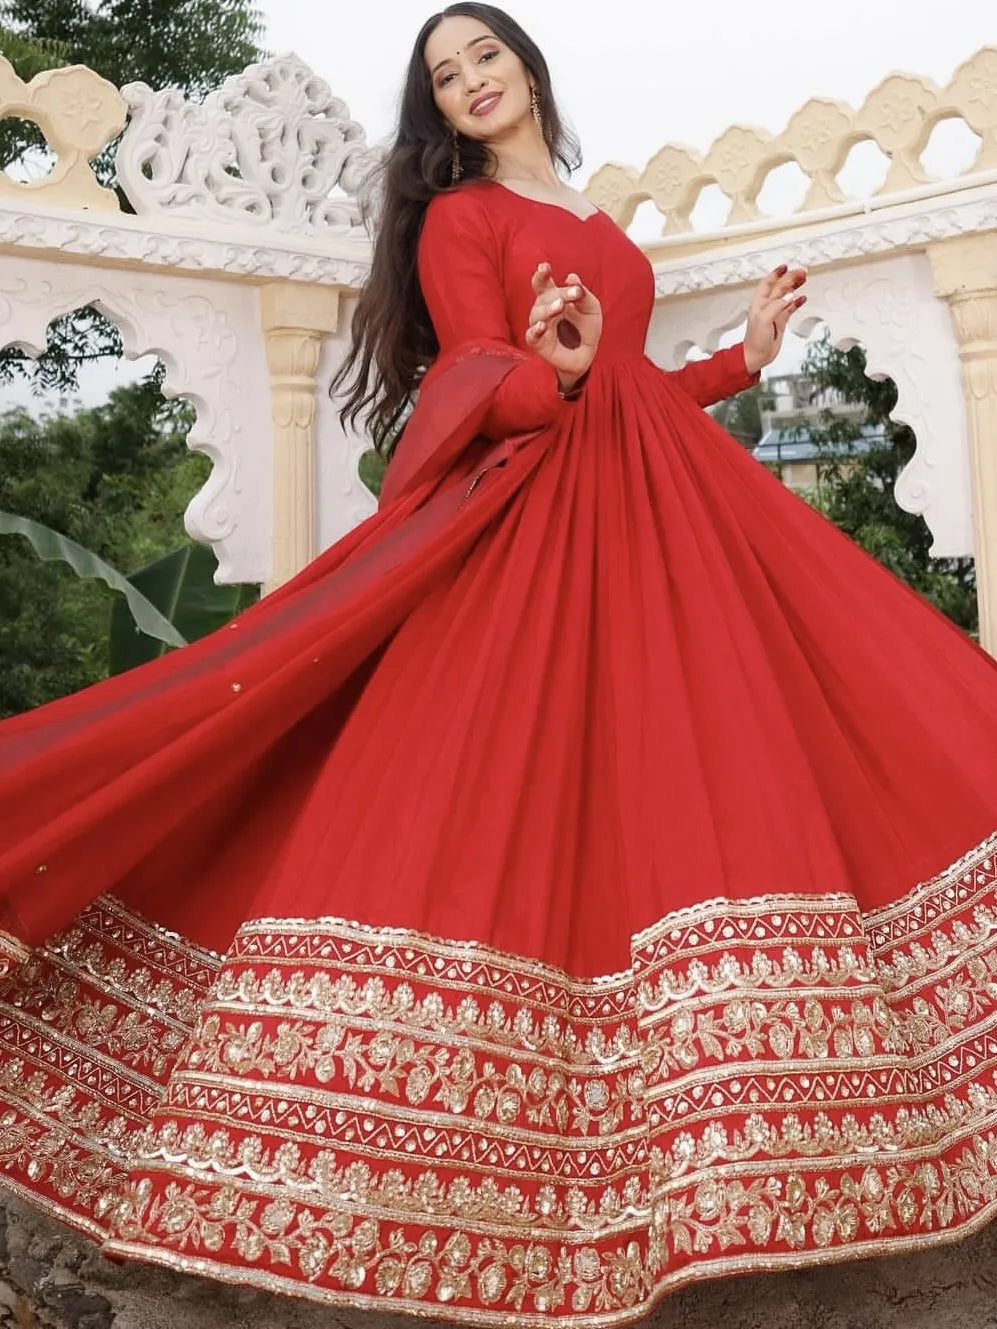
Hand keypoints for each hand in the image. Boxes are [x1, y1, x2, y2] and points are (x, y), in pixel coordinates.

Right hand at [524, 263, 601, 390]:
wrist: (586, 355)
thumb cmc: (586, 328)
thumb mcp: (591, 309)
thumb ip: (584, 295)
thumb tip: (571, 277)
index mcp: (553, 296)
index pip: (543, 282)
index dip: (542, 274)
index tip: (545, 266)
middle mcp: (542, 309)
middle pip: (544, 296)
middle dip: (554, 291)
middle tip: (571, 292)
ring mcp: (539, 326)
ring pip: (538, 314)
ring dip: (549, 309)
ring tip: (560, 306)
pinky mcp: (539, 344)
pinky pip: (532, 336)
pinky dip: (536, 330)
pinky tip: (542, 326)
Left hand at [743, 264, 807, 373]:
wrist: (756, 356)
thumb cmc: (755, 340)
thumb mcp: (764, 319)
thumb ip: (777, 306)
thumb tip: (789, 296)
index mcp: (759, 303)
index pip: (767, 283)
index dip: (776, 273)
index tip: (785, 266)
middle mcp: (766, 306)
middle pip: (779, 287)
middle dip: (790, 278)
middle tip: (802, 272)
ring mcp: (774, 313)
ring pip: (786, 295)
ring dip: (795, 287)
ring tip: (804, 279)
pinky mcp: (780, 321)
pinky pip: (790, 308)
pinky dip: (797, 302)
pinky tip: (803, 298)